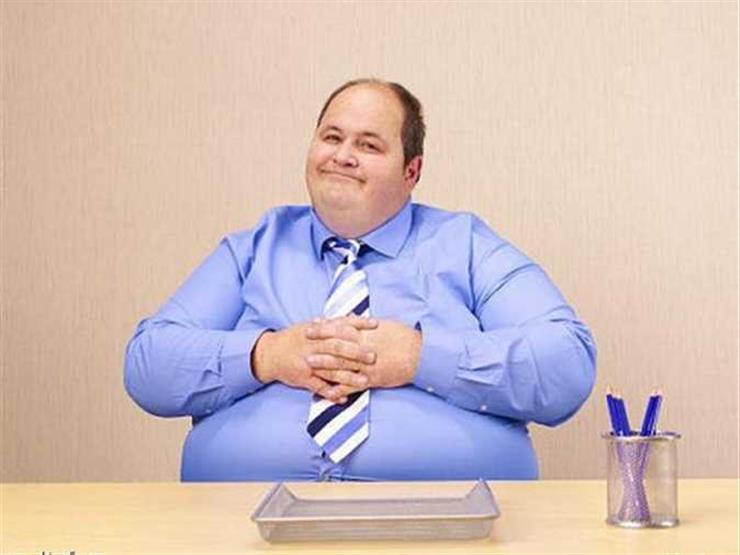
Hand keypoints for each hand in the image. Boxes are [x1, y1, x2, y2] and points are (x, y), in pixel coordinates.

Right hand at [251, 316, 377, 402]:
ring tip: (364, 381)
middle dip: (356, 352)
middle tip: (373, 356)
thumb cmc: (294, 339)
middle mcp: (313, 346)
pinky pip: (318, 387)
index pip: (340, 325)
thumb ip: (331, 324)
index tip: (375, 325)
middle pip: (337, 348)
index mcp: (317, 331)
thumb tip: (353, 317)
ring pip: (330, 370)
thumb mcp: (310, 326)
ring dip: (348, 376)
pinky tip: (343, 398)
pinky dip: (331, 393)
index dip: (358, 325)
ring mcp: (308, 363)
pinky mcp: (303, 378)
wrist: (270, 354)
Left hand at [305, 318, 421, 400]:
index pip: (341, 327)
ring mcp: (366, 366)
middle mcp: (364, 349)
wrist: (420, 355)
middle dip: (319, 342)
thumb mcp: (385, 326)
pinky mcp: (372, 380)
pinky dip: (339, 389)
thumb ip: (366, 325)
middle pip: (336, 344)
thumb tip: (352, 319)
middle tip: (303, 340)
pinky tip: (328, 391)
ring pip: (341, 365)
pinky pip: (352, 386)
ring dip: (323, 364)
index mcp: (367, 334)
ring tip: (309, 363)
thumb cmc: (405, 338)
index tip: (313, 323)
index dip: (325, 326)